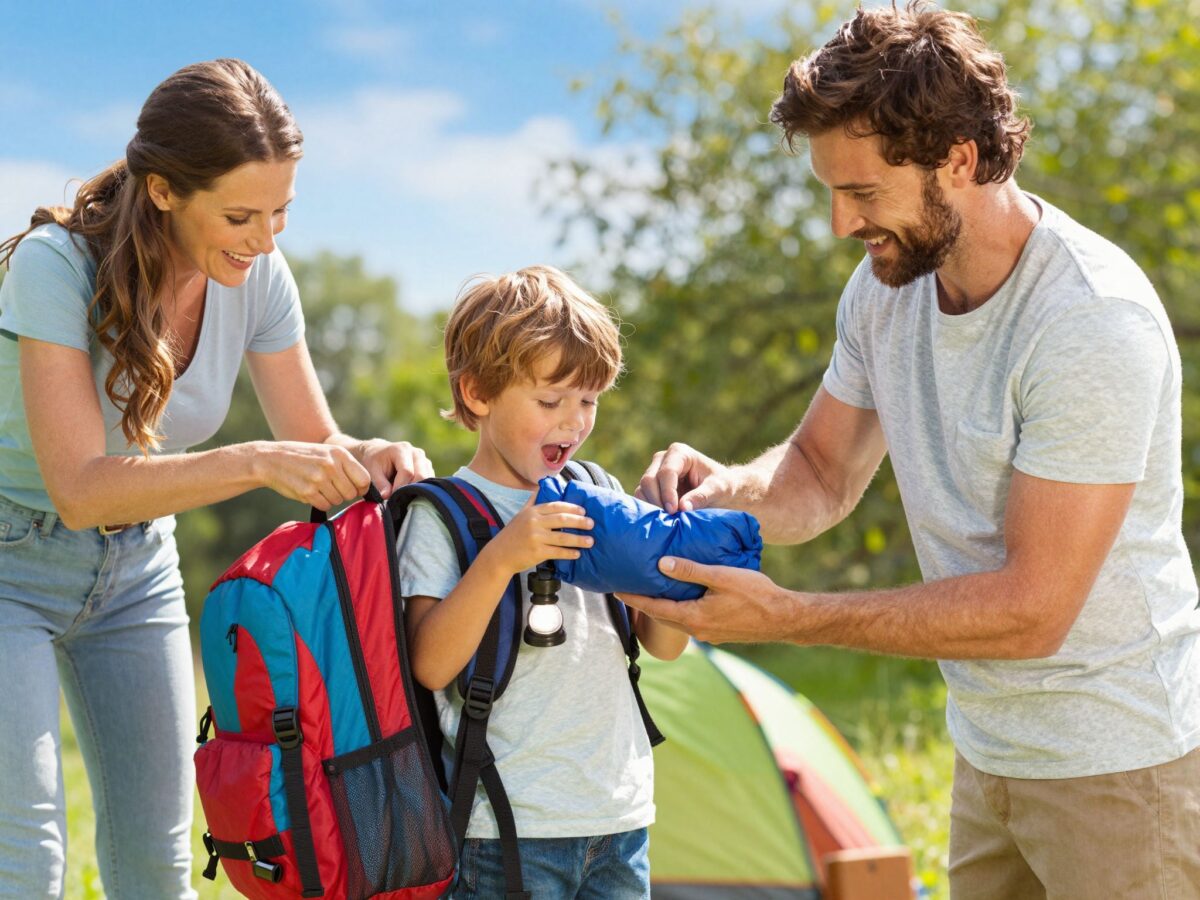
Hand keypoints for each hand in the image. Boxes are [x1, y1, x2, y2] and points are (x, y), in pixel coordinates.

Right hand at [258, 441, 371, 509]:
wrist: (271, 459)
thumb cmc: (303, 457)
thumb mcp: (326, 453)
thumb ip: (346, 467)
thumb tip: (366, 487)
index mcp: (339, 454)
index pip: (364, 479)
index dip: (361, 488)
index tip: (354, 489)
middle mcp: (331, 465)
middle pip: (352, 493)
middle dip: (344, 494)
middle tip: (331, 487)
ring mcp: (319, 479)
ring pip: (338, 500)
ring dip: (331, 498)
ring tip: (318, 486)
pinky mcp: (307, 492)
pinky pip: (325, 505)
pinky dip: (320, 502)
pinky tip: (311, 491)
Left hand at [357, 438, 433, 497]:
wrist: (379, 452)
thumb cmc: (375, 462)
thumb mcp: (373, 471)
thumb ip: (380, 484)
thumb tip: (387, 496)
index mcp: (402, 449)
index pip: (407, 472)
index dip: (400, 486)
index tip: (391, 497)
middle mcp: (416, 453)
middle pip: (421, 475)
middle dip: (410, 489)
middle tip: (399, 497)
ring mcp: (424, 459)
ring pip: (427, 479)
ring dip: (416, 489)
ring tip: (403, 493)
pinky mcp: (427, 467)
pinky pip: (429, 480)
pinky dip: (420, 488)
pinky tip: (409, 490)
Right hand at [485, 497, 593, 574]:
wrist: (499, 554)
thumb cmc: (513, 534)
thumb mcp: (521, 514)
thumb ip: (533, 501)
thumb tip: (542, 486)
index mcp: (532, 512)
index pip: (556, 506)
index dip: (571, 507)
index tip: (583, 511)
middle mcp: (534, 523)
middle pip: (562, 520)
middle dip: (579, 521)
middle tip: (591, 523)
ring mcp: (535, 538)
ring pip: (562, 538)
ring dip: (579, 539)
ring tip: (590, 541)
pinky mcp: (537, 552)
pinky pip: (557, 552)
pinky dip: (569, 553)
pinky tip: (577, 553)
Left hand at [616, 556, 792, 643]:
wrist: (783, 618)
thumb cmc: (756, 594)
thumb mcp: (723, 576)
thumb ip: (692, 570)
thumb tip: (662, 563)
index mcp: (693, 617)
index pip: (654, 608)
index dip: (633, 599)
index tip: (615, 591)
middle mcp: (696, 630)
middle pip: (660, 617)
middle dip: (641, 604)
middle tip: (625, 590)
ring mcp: (706, 634)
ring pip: (674, 620)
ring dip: (659, 607)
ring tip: (647, 591)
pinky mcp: (716, 633)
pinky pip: (688, 621)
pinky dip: (676, 609)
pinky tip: (678, 597)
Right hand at [635, 442, 731, 513]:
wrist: (719, 490)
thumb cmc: (721, 485)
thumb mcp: (718, 490)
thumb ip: (701, 497)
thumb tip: (682, 507)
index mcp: (680, 453)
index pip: (666, 472)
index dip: (667, 492)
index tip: (674, 510)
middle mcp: (662, 459)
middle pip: (649, 480)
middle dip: (657, 501)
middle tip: (669, 519)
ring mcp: (654, 472)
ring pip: (642, 489)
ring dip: (651, 507)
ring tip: (667, 520)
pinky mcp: (651, 486)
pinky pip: (642, 498)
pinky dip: (649, 509)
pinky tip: (662, 519)